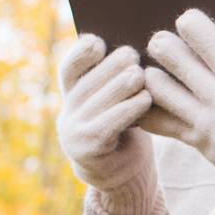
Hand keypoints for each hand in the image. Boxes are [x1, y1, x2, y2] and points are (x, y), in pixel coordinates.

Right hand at [56, 34, 157, 213]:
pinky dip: (127, 110)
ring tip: (139, 74)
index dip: (80, 54)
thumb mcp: (118, 102)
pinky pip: (108, 125)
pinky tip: (145, 99)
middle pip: (86, 84)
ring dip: (120, 86)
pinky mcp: (89, 151)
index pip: (69, 69)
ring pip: (97, 103)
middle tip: (132, 53)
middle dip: (110, 67)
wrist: (124, 175)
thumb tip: (135, 48)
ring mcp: (75, 134)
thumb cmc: (127, 129)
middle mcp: (69, 114)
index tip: (97, 40)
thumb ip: (117, 80)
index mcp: (73, 97)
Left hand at [138, 9, 214, 187]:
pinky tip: (139, 101)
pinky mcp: (198, 143)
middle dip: (163, 46)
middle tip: (158, 42)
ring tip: (149, 70)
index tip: (186, 20)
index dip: (193, 26)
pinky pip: (161, 124)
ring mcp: (207, 125)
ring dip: (151, 77)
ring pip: (162, 91)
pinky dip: (147, 111)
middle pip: (178, 62)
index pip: (212, 45)